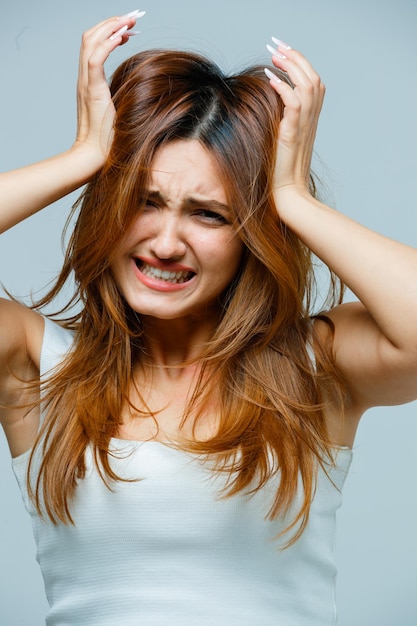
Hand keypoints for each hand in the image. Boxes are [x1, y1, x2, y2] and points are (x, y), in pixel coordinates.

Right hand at [73, 11, 143, 166]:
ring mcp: (86, 84)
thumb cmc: (108, 140)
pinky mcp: (92, 90)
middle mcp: (84, 79)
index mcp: (90, 83)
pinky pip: (95, 59)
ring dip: (110, 27)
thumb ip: (124, 99)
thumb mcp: (118, 113)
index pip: (94, 46)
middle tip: (132, 18)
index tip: (129, 31)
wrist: (94, 156)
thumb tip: (144, 93)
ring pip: (90, 42)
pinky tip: (122, 37)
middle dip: (110, 22)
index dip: (110, 33)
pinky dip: (107, 43)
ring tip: (129, 22)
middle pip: (90, 37)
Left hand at [265, 40, 324, 200]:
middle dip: (296, 58)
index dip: (301, 65)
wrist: (286, 196)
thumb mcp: (280, 144)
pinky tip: (270, 79)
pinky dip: (283, 88)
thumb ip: (278, 125)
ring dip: (291, 67)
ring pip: (308, 86)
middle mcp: (310, 122)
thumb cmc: (279, 175)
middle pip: (314, 79)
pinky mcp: (292, 135)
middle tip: (277, 47)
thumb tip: (264, 110)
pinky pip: (294, 104)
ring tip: (274, 57)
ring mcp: (303, 128)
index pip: (313, 84)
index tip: (282, 54)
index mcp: (309, 122)